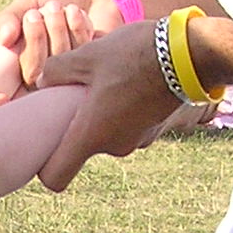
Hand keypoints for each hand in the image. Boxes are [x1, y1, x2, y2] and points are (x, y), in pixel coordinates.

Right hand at [0, 0, 126, 90]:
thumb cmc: (50, 2)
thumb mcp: (23, 6)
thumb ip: (7, 20)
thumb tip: (4, 39)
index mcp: (23, 70)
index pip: (9, 100)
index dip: (2, 106)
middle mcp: (46, 78)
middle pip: (35, 73)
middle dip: (35, 38)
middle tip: (35, 13)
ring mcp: (72, 72)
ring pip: (60, 59)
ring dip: (56, 28)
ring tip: (54, 6)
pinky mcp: (95, 62)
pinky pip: (82, 50)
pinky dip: (76, 26)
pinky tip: (73, 12)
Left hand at [32, 21, 181, 190]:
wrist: (192, 54)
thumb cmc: (134, 55)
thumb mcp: (86, 56)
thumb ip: (55, 71)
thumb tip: (40, 80)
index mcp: (91, 136)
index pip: (55, 178)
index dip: (43, 168)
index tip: (41, 148)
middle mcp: (114, 147)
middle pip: (82, 147)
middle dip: (75, 123)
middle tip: (73, 93)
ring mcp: (137, 140)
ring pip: (106, 132)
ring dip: (101, 112)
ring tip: (104, 80)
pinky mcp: (155, 128)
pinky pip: (127, 123)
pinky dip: (122, 108)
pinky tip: (127, 80)